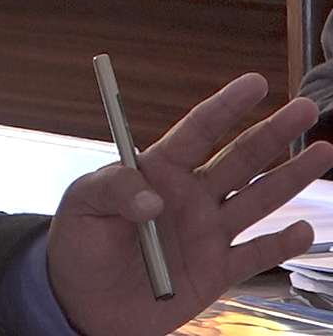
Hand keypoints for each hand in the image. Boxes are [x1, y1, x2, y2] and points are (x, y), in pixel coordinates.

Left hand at [47, 73, 332, 335]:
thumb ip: (113, 190)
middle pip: (239, 159)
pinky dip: (281, 245)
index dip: (226, 106)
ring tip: (323, 151)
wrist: (83, 303)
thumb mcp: (81, 206)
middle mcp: (189, 197)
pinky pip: (255, 255)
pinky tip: (303, 230)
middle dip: (271, 132)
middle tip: (305, 107)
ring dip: (290, 177)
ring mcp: (207, 233)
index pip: (197, 132)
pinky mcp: (216, 272)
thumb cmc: (77, 244)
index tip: (254, 82)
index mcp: (157, 172)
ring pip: (257, 199)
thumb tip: (153, 199)